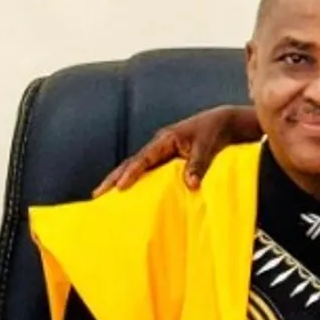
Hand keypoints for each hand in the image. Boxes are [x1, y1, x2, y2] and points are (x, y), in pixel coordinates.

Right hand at [93, 104, 260, 195]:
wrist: (222, 122)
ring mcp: (160, 151)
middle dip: (113, 178)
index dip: (131, 173)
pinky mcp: (165, 158)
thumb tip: (190, 184)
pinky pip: (146, 171)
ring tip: (103, 197)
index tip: (120, 187)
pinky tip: (126, 194)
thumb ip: (198, 164)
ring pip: (135, 167)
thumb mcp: (207, 147)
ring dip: (119, 180)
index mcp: (165, 139)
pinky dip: (134, 181)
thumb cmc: (213, 131)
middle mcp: (158, 145)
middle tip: (97, 194)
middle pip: (131, 162)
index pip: (143, 158)